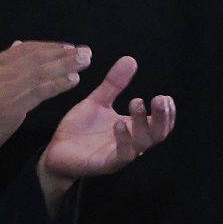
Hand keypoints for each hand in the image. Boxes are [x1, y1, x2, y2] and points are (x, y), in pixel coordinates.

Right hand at [0, 40, 91, 170]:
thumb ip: (2, 65)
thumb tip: (18, 44)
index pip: (26, 49)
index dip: (50, 46)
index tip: (69, 47)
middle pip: (36, 56)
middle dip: (63, 52)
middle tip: (85, 50)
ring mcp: (4, 87)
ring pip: (41, 71)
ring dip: (66, 64)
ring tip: (85, 60)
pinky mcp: (11, 105)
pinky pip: (40, 91)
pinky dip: (58, 83)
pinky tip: (74, 79)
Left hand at [37, 56, 176, 208]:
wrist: (55, 151)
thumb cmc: (79, 130)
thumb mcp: (98, 101)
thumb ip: (114, 84)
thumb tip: (130, 59)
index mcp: (132, 129)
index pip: (159, 125)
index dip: (167, 113)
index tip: (165, 97)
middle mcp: (131, 143)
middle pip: (157, 134)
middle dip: (162, 118)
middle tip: (159, 99)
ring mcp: (119, 155)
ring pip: (141, 144)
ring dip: (142, 123)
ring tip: (136, 103)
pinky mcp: (106, 164)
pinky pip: (121, 155)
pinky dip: (123, 139)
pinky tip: (118, 123)